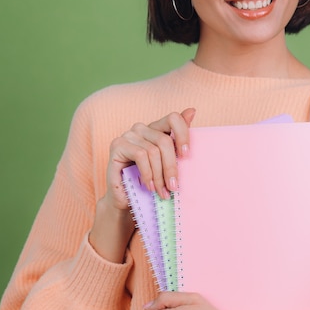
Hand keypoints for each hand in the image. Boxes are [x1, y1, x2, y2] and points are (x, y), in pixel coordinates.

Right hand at [89, 108, 195, 262]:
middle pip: (164, 141)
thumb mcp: (168, 163)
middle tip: (174, 186)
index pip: (174, 118)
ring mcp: (129, 134)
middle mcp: (142, 128)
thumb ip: (178, 141)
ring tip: (161, 191)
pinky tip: (149, 186)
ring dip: (159, 176)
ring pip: (153, 151)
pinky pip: (140, 155)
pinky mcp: (117, 144)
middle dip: (171, 166)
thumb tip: (192, 110)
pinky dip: (147, 174)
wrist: (125, 198)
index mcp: (157, 128)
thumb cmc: (150, 180)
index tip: (187, 156)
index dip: (183, 134)